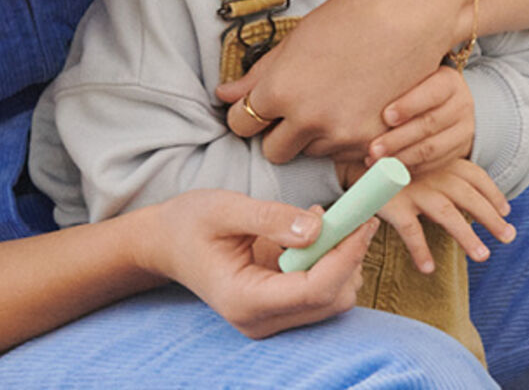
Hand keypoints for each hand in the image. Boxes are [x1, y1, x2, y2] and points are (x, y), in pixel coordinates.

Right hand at [142, 189, 377, 338]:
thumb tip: (318, 228)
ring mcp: (270, 318)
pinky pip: (320, 289)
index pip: (314, 289)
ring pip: (332, 298)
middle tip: (354, 213)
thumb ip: (270, 217)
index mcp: (244, 300)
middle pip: (331, 299)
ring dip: (342, 257)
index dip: (345, 254)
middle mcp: (261, 320)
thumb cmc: (189, 223)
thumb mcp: (225, 208)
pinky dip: (330, 259)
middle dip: (349, 255)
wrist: (166, 242)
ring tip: (328, 218)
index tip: (363, 219)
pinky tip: (315, 230)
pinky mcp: (278, 306)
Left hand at [217, 0, 469, 163]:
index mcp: (280, 89)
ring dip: (314, 135)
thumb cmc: (351, 17)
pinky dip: (344, 138)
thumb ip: (258, 76)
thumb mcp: (296, 41)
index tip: (256, 108)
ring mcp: (342, 133)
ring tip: (333, 97)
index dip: (247, 115)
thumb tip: (224, 94)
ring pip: (311, 152)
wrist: (411, 15)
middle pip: (273, 151)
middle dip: (278, 133)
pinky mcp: (372, 140)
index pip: (241, 124)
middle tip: (295, 108)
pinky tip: (353, 106)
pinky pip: (344, 153)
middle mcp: (307, 118)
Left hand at [367, 66, 474, 173]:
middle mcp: (461, 105)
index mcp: (449, 81)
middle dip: (398, 138)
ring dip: (401, 158)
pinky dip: (409, 168)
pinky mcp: (459, 151)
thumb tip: (362, 90)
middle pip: (429, 124)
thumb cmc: (418, 85)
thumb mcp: (414, 76)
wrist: (449, 100)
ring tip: (376, 161)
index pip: (432, 93)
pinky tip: (388, 169)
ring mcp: (463, 130)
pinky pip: (434, 164)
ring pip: (432, 148)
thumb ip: (397, 82)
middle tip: (373, 148)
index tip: (385, 116)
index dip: (408, 106)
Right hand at [378, 160, 514, 272]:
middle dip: (491, 218)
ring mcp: (413, 187)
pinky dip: (420, 250)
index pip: (475, 175)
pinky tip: (428, 268)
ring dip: (467, 236)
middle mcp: (431, 172)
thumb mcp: (424, 159)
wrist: (354, 157)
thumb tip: (474, 194)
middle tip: (508, 237)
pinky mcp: (393, 203)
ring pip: (447, 214)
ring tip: (483, 255)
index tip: (506, 210)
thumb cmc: (395, 163)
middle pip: (468, 197)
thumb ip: (446, 171)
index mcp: (440, 159)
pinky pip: (411, 230)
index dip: (493, 193)